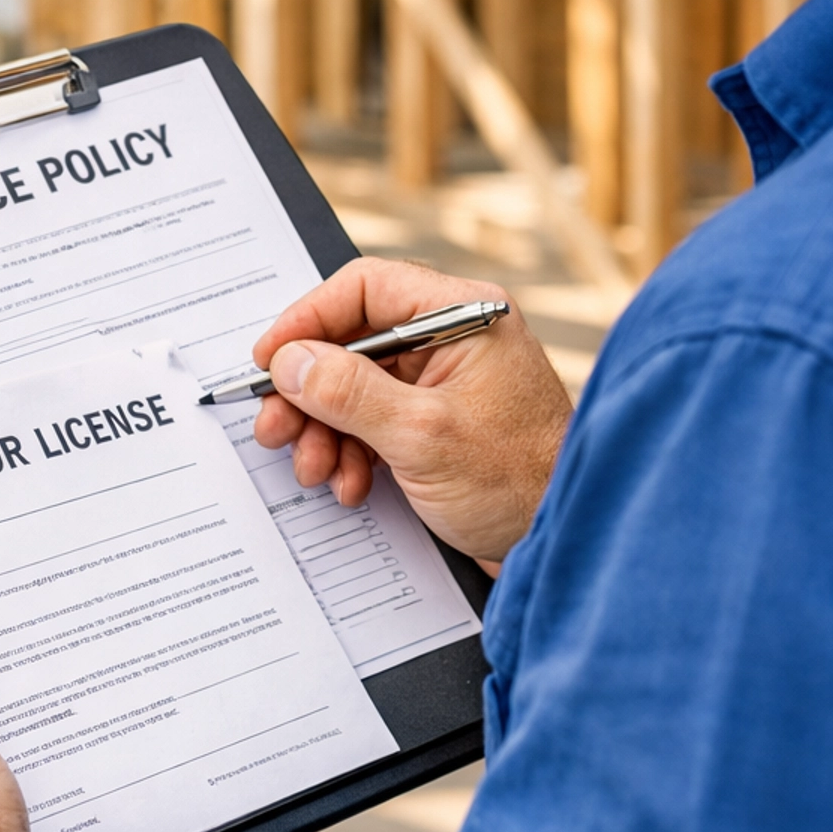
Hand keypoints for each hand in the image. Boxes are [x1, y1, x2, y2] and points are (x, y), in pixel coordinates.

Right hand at [252, 257, 572, 563]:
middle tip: (276, 429)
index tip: (270, 360)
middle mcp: (455, 338)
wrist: (562, 543)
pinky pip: (375, 421)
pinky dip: (352, 451)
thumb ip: (349, 393)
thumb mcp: (421, 436)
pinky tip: (350, 484)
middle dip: (310, 392)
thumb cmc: (520, 483)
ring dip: (326, 430)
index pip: (364, 288)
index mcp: (464, 315)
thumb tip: (290, 361)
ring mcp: (445, 382)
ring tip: (316, 469)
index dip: (308, 321)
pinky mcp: (439, 423)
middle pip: (352, 342)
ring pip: (356, 387)